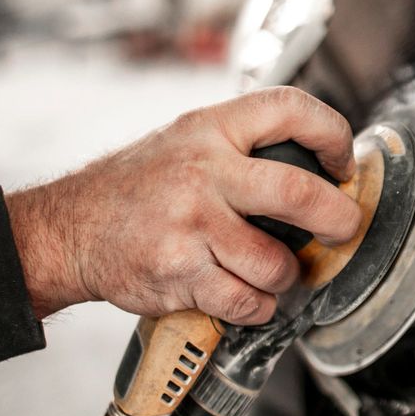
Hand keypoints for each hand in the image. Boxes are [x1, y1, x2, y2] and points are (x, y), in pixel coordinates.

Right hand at [5, 87, 360, 323]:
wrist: (70, 230)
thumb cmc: (139, 188)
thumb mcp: (187, 140)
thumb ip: (243, 144)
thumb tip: (322, 166)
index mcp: (210, 128)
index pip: (290, 109)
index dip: (333, 134)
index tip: (343, 164)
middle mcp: (203, 172)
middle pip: (300, 194)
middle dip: (338, 219)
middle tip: (344, 229)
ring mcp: (191, 224)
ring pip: (277, 263)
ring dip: (287, 276)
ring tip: (271, 270)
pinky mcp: (180, 273)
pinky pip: (247, 301)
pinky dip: (257, 306)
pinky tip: (244, 294)